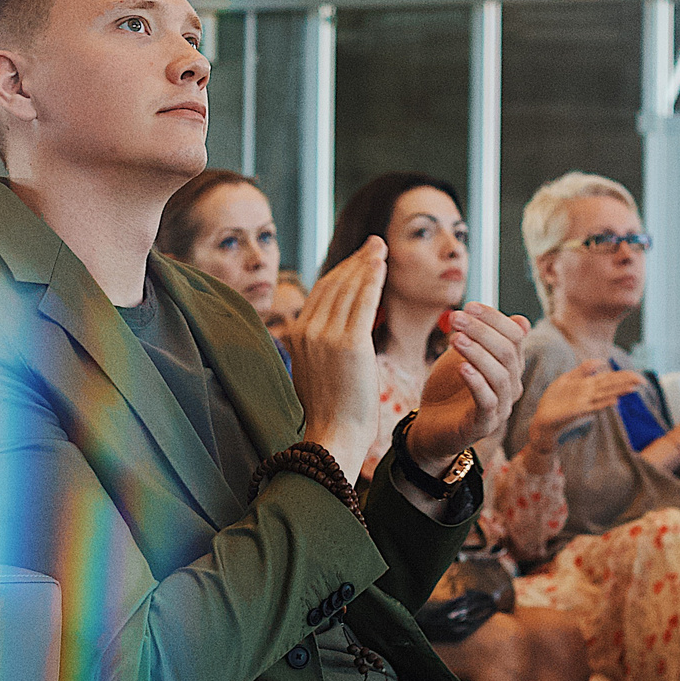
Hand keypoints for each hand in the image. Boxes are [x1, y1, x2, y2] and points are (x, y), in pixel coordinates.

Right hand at [287, 237, 385, 461]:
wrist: (333, 436)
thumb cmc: (331, 413)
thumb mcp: (315, 372)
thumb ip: (319, 348)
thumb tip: (333, 336)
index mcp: (297, 336)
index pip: (321, 293)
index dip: (342, 272)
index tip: (359, 259)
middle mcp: (307, 330)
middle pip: (333, 284)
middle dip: (355, 261)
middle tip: (374, 244)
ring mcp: (326, 336)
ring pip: (349, 288)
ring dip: (366, 264)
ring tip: (381, 248)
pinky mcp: (349, 343)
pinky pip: (364, 301)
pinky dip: (373, 278)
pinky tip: (382, 264)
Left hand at [404, 302, 530, 474]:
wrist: (431, 425)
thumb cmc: (449, 387)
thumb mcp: (463, 356)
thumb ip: (483, 338)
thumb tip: (521, 319)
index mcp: (510, 365)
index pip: (515, 335)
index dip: (494, 318)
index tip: (468, 306)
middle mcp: (511, 385)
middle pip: (508, 352)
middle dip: (481, 331)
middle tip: (456, 318)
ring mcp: (501, 406)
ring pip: (500, 376)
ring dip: (477, 353)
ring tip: (455, 339)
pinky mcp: (485, 424)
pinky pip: (488, 401)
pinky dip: (477, 382)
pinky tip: (462, 368)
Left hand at [526, 364, 646, 456]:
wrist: (543, 417)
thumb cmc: (555, 400)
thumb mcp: (567, 379)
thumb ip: (583, 370)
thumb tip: (602, 361)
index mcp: (587, 385)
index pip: (609, 378)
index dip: (623, 376)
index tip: (638, 376)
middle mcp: (589, 393)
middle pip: (610, 385)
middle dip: (625, 382)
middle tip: (642, 381)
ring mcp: (585, 402)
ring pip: (605, 394)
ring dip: (618, 391)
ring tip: (633, 388)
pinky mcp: (578, 410)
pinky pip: (593, 406)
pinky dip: (603, 403)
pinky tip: (614, 401)